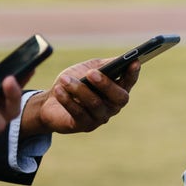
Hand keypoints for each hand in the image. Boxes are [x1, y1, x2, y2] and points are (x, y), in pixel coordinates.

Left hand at [19, 58, 139, 136]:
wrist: (51, 101)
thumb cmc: (75, 81)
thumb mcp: (90, 67)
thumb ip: (105, 65)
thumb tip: (120, 59)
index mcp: (118, 89)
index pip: (130, 82)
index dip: (133, 73)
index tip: (134, 62)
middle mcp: (114, 105)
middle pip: (119, 97)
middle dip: (106, 84)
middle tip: (90, 73)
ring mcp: (101, 117)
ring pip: (95, 104)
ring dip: (79, 90)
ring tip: (65, 79)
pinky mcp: (85, 126)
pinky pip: (79, 113)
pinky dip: (67, 100)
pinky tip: (59, 89)